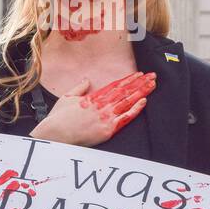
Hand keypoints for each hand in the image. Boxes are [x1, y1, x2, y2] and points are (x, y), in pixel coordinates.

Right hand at [29, 72, 155, 147]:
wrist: (56, 134)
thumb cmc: (59, 118)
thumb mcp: (67, 97)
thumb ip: (79, 88)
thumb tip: (86, 80)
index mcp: (93, 97)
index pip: (115, 85)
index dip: (128, 80)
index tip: (139, 74)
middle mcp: (102, 105)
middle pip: (125, 91)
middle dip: (140, 83)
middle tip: (153, 76)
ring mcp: (106, 117)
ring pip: (128, 101)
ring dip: (141, 92)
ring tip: (152, 85)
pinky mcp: (107, 130)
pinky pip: (125, 118)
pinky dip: (135, 109)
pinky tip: (144, 102)